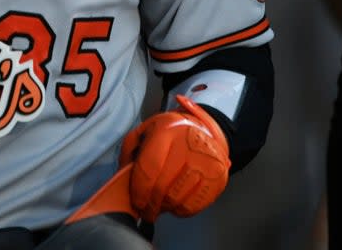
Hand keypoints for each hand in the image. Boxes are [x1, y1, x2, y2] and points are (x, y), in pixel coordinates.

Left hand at [118, 95, 229, 221]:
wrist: (204, 130)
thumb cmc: (169, 133)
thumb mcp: (144, 131)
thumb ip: (130, 151)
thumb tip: (122, 178)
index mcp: (166, 132)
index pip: (149, 168)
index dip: (139, 190)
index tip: (135, 202)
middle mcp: (188, 145)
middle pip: (163, 187)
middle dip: (150, 204)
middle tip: (145, 211)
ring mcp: (207, 162)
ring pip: (178, 199)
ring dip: (164, 208)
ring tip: (158, 206)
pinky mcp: (218, 177)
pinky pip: (195, 205)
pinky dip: (181, 210)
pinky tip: (174, 205)